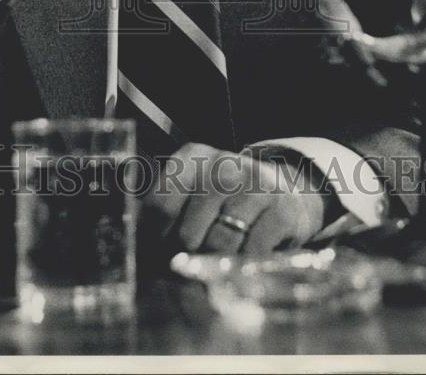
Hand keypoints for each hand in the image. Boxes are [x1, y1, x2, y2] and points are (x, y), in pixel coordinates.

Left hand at [149, 143, 325, 255]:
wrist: (288, 193)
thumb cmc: (228, 201)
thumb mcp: (195, 194)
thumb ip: (166, 216)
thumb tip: (137, 251)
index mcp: (192, 156)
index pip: (159, 206)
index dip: (155, 241)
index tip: (159, 256)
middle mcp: (223, 164)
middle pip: (187, 230)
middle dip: (185, 258)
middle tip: (188, 270)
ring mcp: (255, 184)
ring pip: (218, 243)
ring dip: (213, 265)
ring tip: (214, 267)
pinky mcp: (281, 210)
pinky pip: (250, 253)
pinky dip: (242, 268)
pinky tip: (241, 264)